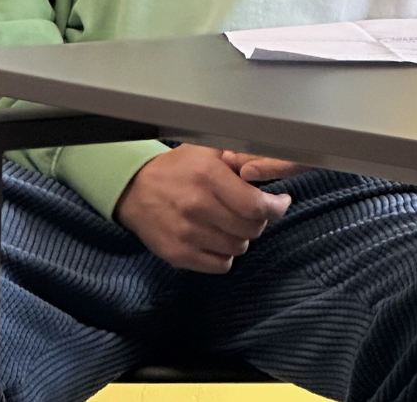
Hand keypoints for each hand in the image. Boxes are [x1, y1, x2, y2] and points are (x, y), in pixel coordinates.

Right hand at [115, 144, 291, 272]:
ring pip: (239, 248)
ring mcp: (187, 234)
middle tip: (251, 211)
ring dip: (241, 237)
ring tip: (229, 222)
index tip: (281, 202)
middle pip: (251, 229)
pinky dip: (225, 254)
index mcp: (209, 175)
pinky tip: (216, 237)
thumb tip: (275, 165)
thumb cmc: (179, 168)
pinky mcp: (178, 255)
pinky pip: (221, 265)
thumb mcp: (209, 151)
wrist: (135, 189)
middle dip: (258, 220)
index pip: (255, 205)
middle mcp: (198, 206)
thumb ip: (242, 159)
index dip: (275, 207)